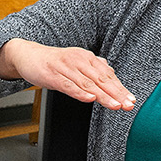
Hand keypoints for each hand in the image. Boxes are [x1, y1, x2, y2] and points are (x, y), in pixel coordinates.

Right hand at [0, 40, 136, 109]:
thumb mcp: (76, 62)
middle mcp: (79, 60)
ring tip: (115, 105)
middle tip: (128, 105)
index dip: (120, 88)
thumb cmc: (54, 62)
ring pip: (88, 83)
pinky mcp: (52, 75)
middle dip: (116, 93)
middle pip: (101, 79)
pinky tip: (90, 98)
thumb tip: (111, 72)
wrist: (28, 55)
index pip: (108, 75)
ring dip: (103, 95)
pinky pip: (68, 85)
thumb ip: (93, 68)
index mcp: (87, 58)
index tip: (131, 100)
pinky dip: (80, 92)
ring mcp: (65, 67)